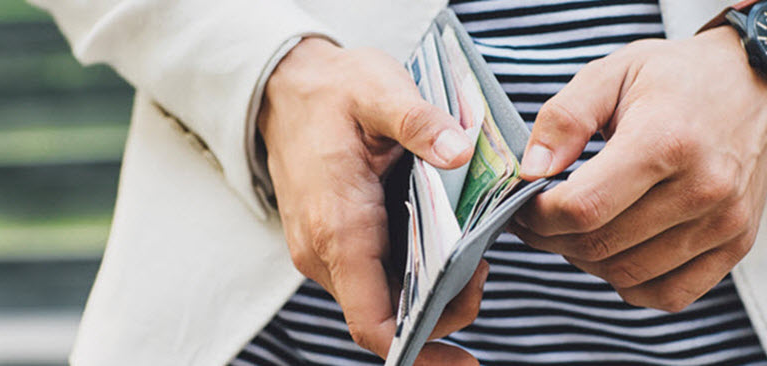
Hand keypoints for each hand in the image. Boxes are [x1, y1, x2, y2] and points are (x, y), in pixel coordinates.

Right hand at [260, 37, 486, 363]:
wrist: (283, 88)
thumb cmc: (331, 92)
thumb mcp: (378, 89)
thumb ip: (417, 120)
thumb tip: (459, 153)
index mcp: (338, 226)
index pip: (373, 322)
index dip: (420, 350)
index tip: (464, 362)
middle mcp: (324, 251)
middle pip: (386, 319)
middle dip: (441, 313)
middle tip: (483, 270)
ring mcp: (324, 251)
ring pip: (381, 300)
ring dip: (428, 295)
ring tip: (471, 258)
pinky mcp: (331, 242)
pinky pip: (374, 278)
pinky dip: (412, 277)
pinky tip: (443, 249)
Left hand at [510, 26, 766, 311]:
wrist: (751, 83)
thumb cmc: (674, 77)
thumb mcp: (610, 73)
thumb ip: (563, 119)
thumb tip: (530, 170)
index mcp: (666, 140)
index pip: (584, 207)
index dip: (538, 215)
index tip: (522, 203)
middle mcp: (703, 187)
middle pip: (600, 246)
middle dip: (551, 238)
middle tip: (534, 218)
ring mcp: (724, 222)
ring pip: (627, 275)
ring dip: (584, 261)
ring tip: (571, 229)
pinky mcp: (736, 245)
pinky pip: (669, 294)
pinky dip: (630, 284)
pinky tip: (615, 251)